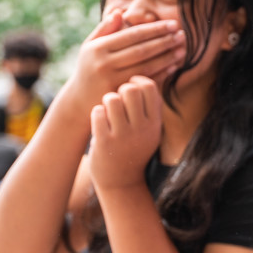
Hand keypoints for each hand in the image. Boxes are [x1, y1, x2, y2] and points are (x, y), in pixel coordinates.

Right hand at [63, 10, 185, 116]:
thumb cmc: (88, 68)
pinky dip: (162, 73)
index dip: (155, 29)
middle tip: (182, 35)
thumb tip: (119, 11)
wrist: (79, 101)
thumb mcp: (90, 47)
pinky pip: (146, 82)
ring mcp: (113, 81)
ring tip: (182, 48)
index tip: (172, 24)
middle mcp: (105, 63)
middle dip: (165, 41)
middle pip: (142, 50)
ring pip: (147, 66)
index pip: (133, 35)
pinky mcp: (122, 95)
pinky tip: (174, 66)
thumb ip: (105, 29)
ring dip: (167, 57)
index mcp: (98, 47)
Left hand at [88, 76, 162, 191]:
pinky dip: (96, 113)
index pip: (149, 87)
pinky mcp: (104, 142)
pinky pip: (97, 113)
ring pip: (111, 99)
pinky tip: (100, 122)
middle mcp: (142, 129)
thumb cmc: (135, 147)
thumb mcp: (151, 129)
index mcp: (155, 123)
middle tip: (118, 100)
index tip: (131, 89)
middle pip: (130, 89)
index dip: (137, 81)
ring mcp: (123, 136)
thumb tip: (155, 72)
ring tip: (108, 111)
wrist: (122, 180)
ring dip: (106, 102)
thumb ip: (152, 106)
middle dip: (120, 90)